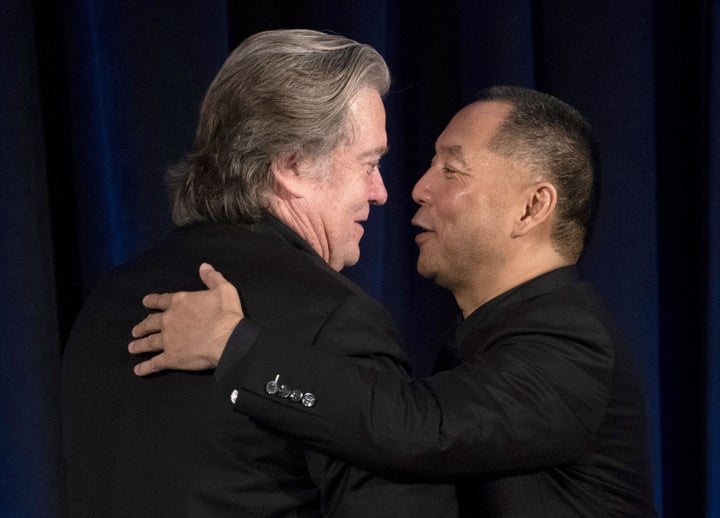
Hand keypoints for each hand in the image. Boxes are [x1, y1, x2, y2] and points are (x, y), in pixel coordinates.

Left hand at [128, 263, 243, 375]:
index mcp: (180, 302)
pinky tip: (138, 370)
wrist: (228, 339)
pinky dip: (146, 367)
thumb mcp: (224, 289)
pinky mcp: (171, 357)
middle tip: (135, 330)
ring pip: (149, 342)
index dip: (152, 301)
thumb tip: (204, 266)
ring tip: (132, 347)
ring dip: (139, 345)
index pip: (161, 300)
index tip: (145, 302)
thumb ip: (212, 277)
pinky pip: (155, 363)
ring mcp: (168, 340)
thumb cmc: (226, 314)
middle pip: (151, 322)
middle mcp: (169, 320)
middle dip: (142, 326)